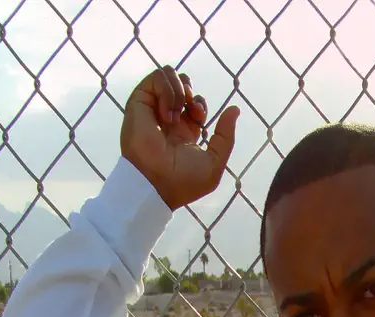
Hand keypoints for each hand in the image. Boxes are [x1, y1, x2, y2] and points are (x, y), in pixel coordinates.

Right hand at [121, 65, 239, 210]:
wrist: (157, 183)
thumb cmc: (185, 180)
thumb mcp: (215, 162)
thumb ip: (226, 136)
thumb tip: (235, 109)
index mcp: (183, 131)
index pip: (192, 103)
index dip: (199, 104)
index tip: (199, 118)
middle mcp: (166, 118)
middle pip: (180, 84)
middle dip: (189, 91)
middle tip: (191, 109)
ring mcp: (152, 109)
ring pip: (168, 76)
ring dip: (179, 90)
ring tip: (176, 113)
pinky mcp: (139, 102)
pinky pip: (156, 77)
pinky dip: (167, 89)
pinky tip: (167, 113)